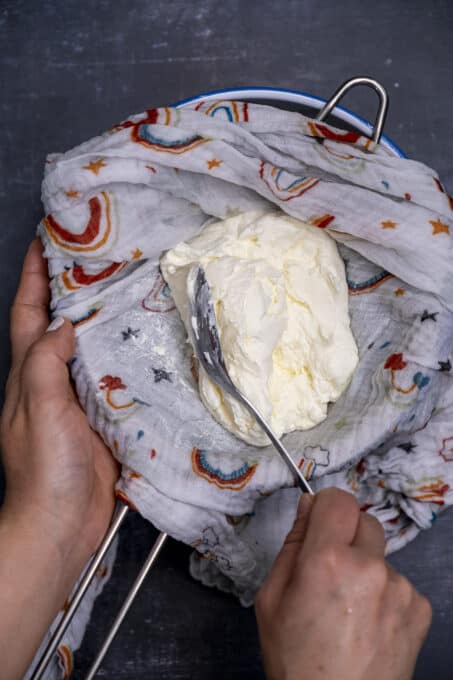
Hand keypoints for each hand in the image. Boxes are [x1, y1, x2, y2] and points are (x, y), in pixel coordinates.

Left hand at [1, 239, 118, 567]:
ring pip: (88, 348)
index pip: (29, 314)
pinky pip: (114, 377)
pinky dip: (124, 355)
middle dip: (70, 289)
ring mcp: (78, 399)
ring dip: (100, 319)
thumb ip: (47, 363)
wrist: (61, 523)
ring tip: (125, 289)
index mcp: (28, 375)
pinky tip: (145, 343)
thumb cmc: (44, 467)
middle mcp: (51, 381)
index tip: (46, 241)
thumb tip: (64, 322)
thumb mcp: (40, 408)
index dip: (34, 277)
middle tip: (97, 259)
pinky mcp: (104, 417)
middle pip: (58, 324)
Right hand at [255, 488, 431, 679]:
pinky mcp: (420, 608)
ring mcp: (400, 588)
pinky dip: (385, 594)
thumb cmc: (294, 659)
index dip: (326, 507)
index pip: (339, 498)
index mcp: (327, 560)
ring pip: (380, 555)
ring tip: (349, 609)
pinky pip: (398, 582)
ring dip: (366, 568)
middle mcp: (370, 567)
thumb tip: (309, 505)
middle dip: (347, 537)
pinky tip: (369, 624)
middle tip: (331, 571)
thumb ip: (292, 544)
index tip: (320, 524)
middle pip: (364, 521)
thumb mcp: (271, 598)